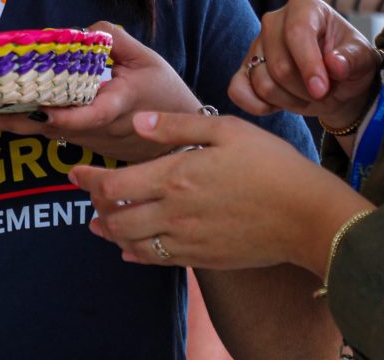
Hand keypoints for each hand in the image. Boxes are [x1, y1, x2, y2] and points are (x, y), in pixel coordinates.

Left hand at [0, 22, 201, 162]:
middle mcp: (95, 128)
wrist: (177, 140)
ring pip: (44, 133)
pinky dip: (24, 123)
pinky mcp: (82, 143)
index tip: (36, 108)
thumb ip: (116, 40)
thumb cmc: (165, 95)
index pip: (84, 115)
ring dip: (12, 123)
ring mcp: (87, 139)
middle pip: (48, 127)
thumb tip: (85, 31)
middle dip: (12, 120)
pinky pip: (50, 133)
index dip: (59, 114)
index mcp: (115, 106)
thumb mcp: (148, 59)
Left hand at [69, 111, 370, 273]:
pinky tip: (131, 249)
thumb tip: (136, 123)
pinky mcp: (202, 258)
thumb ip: (177, 127)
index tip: (76, 170)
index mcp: (176, 176)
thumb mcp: (227, 130)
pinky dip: (136, 254)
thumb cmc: (271, 165)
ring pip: (131, 243)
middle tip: (88, 194)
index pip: (113, 184)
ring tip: (100, 223)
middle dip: (94, 206)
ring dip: (110, 232)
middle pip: (115, 218)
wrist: (306, 215)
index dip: (88, 178)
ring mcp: (187, 240)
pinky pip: (157, 260)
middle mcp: (174, 213)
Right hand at [230, 0, 380, 132]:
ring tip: (308, 96)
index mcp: (304, 7)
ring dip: (290, 100)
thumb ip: (352, 60)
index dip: (308, 65)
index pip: (297, 33)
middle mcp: (274, 21)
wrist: (335, 84)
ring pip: (263, 83)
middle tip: (324, 94)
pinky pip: (239, 91)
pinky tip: (281, 105)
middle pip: (280, 65)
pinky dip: (259, 106)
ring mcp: (255, 45)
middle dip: (305, 90)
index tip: (322, 90)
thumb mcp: (363, 60)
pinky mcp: (244, 69)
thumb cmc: (349, 64)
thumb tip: (335, 64)